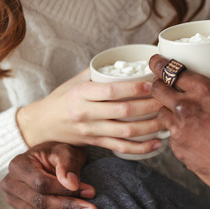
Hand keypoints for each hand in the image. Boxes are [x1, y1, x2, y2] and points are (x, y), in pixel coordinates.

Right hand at [1, 142, 97, 208]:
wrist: (52, 161)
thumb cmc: (59, 155)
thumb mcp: (65, 151)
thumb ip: (67, 164)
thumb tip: (71, 183)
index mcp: (18, 165)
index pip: (41, 183)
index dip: (65, 190)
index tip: (90, 192)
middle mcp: (11, 184)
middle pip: (39, 202)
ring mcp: (12, 202)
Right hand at [16, 67, 165, 154]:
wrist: (42, 124)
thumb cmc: (62, 98)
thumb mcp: (75, 80)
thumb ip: (98, 71)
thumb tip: (127, 60)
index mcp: (81, 93)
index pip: (111, 91)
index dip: (133, 88)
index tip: (152, 83)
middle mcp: (85, 113)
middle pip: (123, 112)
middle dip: (149, 106)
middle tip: (167, 99)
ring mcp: (91, 131)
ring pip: (125, 132)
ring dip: (150, 127)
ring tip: (168, 120)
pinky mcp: (95, 143)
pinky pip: (121, 148)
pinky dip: (141, 148)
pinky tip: (156, 143)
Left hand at [148, 55, 209, 203]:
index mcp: (205, 91)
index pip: (171, 70)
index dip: (159, 63)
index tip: (156, 61)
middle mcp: (187, 108)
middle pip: (157, 89)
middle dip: (157, 84)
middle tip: (162, 84)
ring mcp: (180, 131)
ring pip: (160, 113)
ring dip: (166, 109)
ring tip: (176, 110)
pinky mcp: (179, 150)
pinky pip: (171, 136)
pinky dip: (177, 132)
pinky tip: (189, 133)